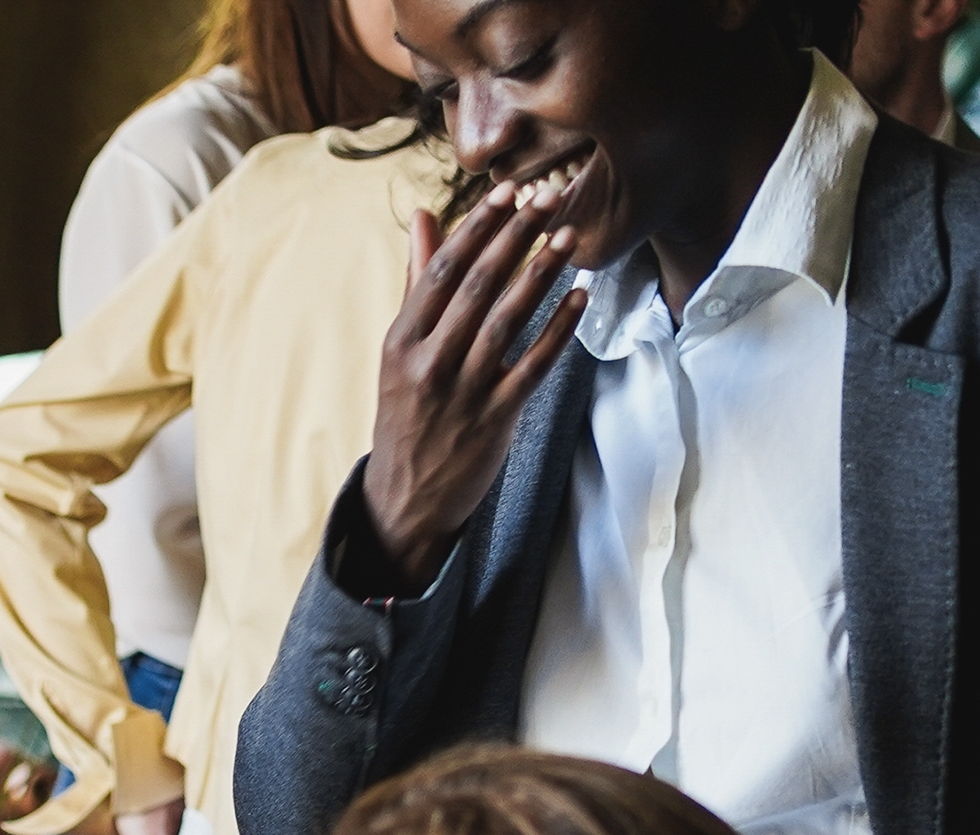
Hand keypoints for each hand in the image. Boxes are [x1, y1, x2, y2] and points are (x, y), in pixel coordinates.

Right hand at [356, 170, 590, 592]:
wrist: (405, 499)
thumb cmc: (406, 416)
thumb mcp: (400, 352)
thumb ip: (417, 283)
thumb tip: (423, 216)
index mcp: (400, 343)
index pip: (441, 272)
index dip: (476, 228)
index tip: (505, 190)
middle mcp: (428, 364)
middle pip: (476, 288)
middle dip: (515, 237)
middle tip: (546, 198)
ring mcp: (462, 392)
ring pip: (507, 320)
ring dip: (540, 274)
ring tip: (567, 236)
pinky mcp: (496, 417)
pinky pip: (534, 364)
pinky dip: (559, 328)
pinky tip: (579, 296)